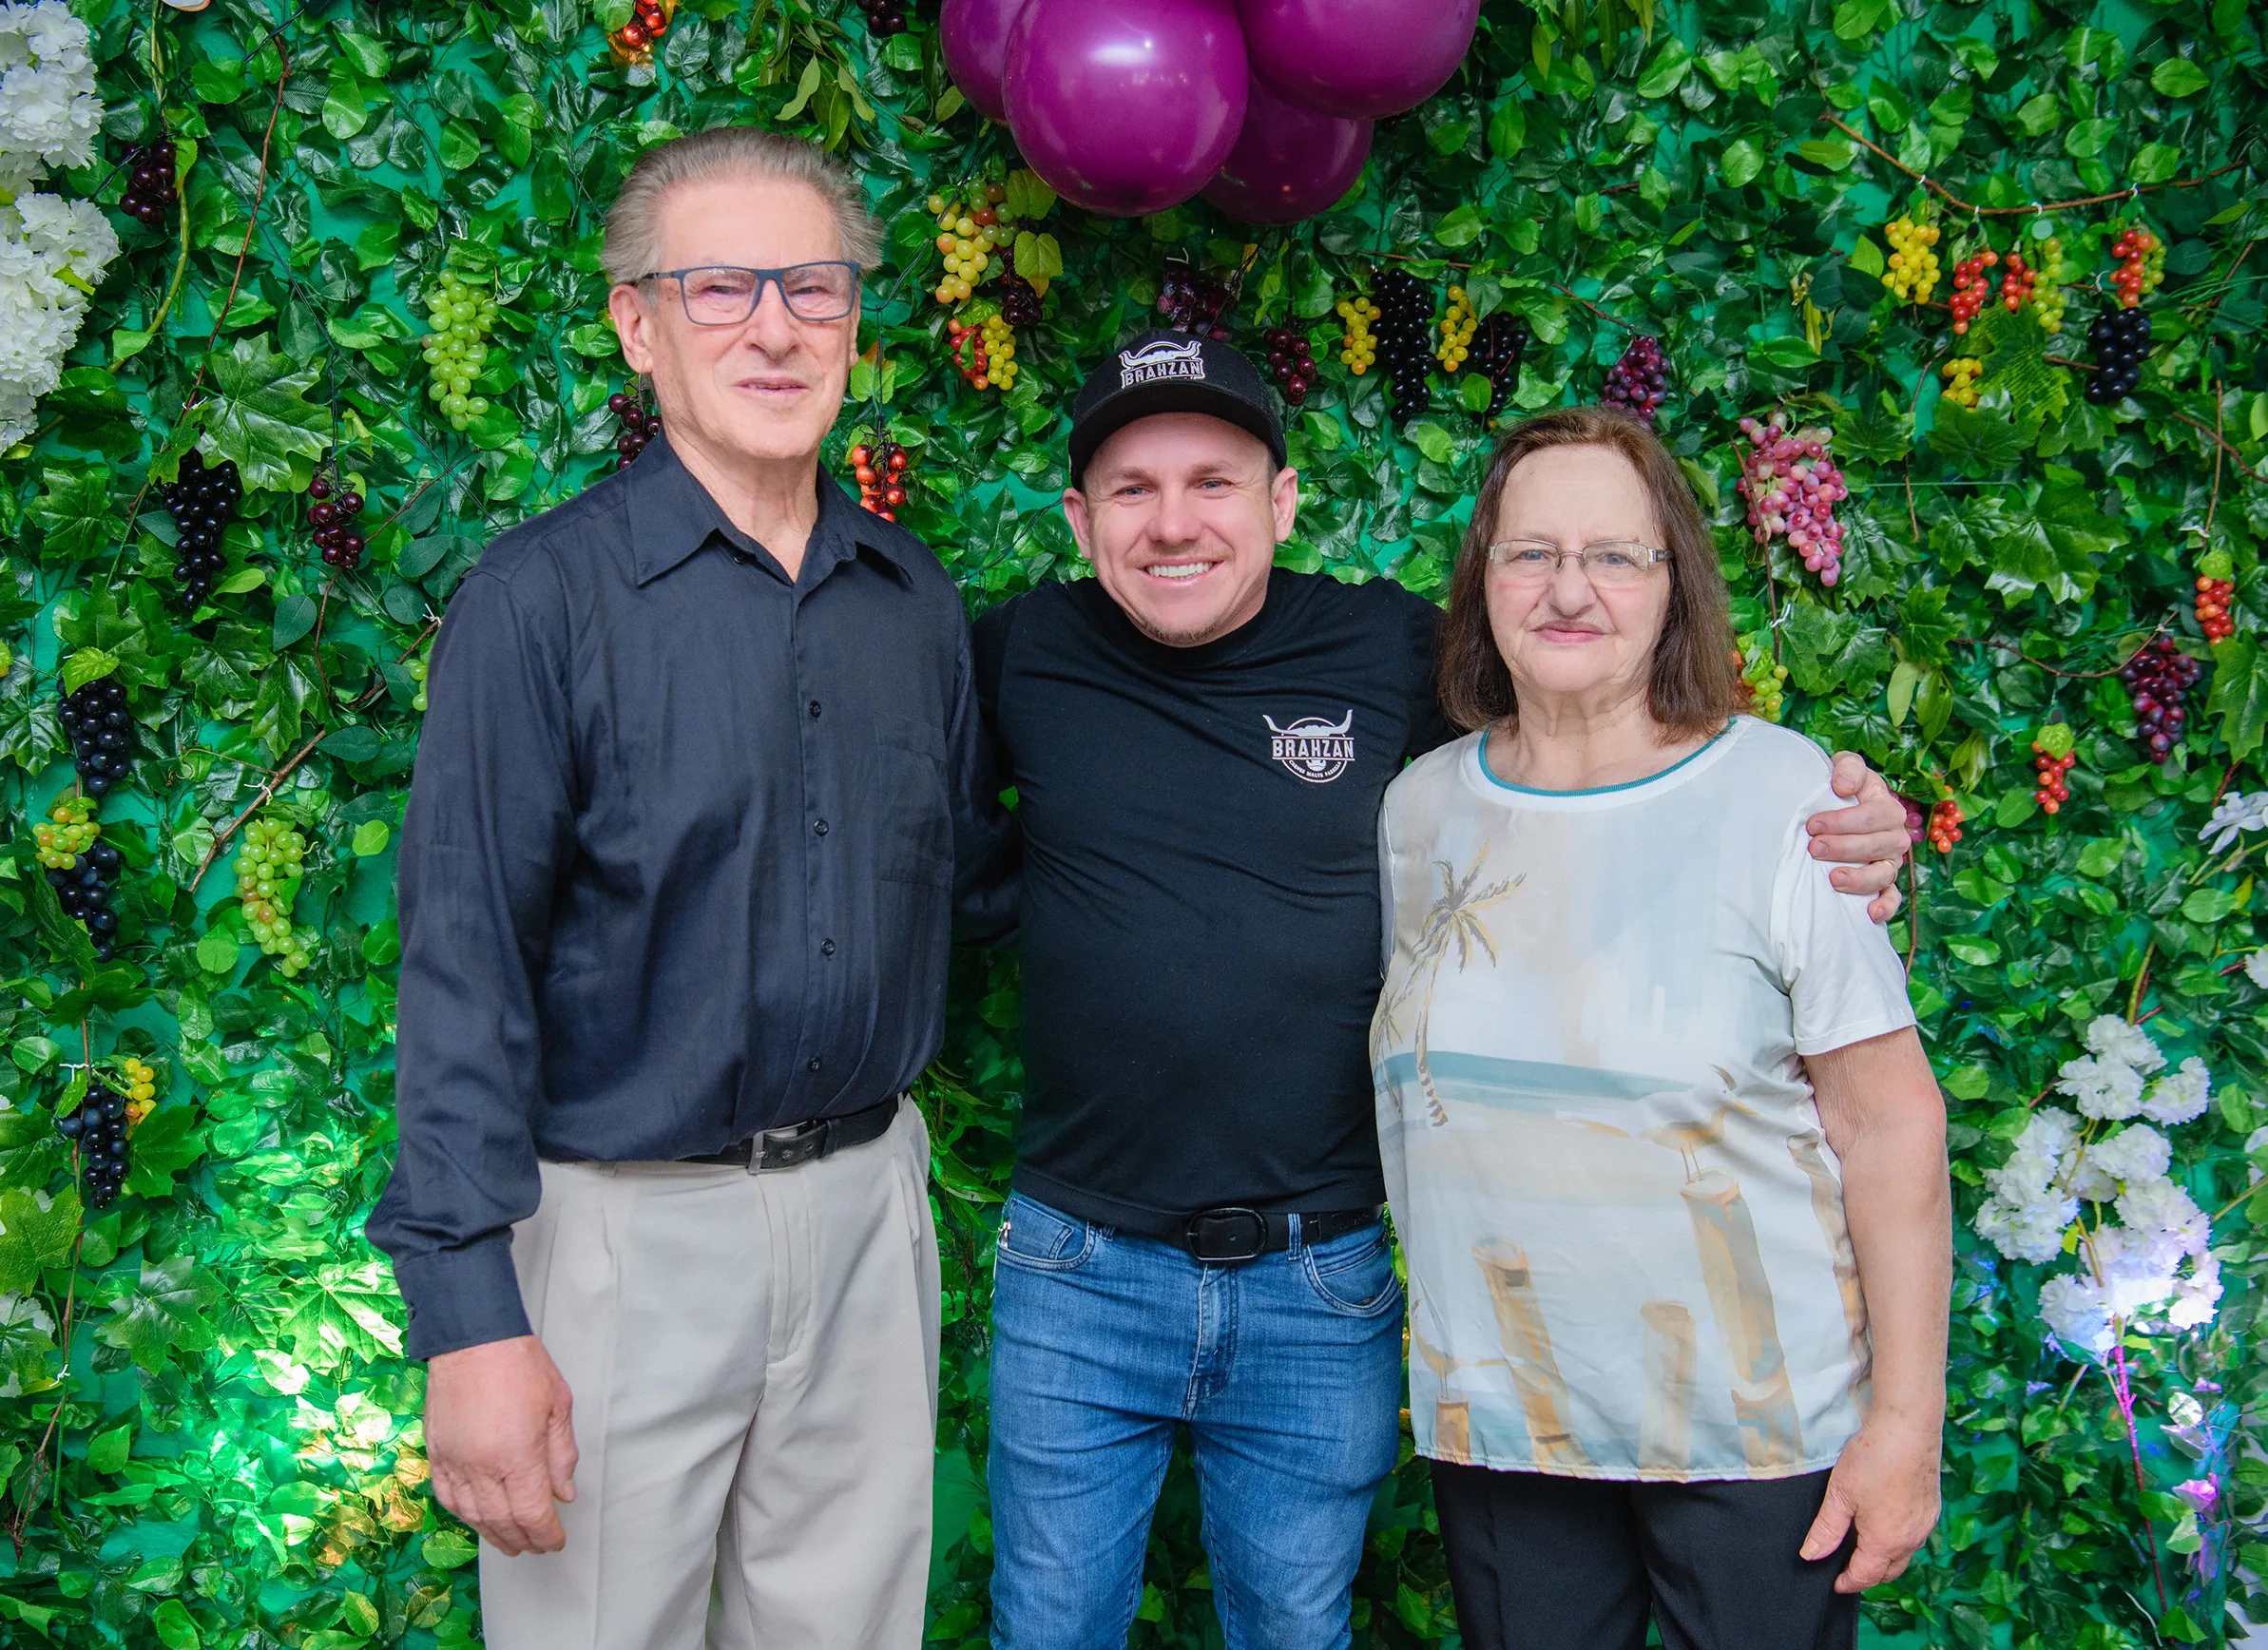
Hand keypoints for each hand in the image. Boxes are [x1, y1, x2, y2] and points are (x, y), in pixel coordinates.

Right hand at [425, 1334, 576, 1556]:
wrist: (472, 1339)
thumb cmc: (519, 1365)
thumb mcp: (558, 1405)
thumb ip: (561, 1455)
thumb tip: (563, 1493)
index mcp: (517, 1455)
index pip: (532, 1513)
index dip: (545, 1534)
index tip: (555, 1540)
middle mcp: (482, 1466)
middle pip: (502, 1522)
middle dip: (522, 1540)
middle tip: (536, 1546)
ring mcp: (454, 1462)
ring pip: (471, 1515)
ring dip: (492, 1534)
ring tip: (509, 1541)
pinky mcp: (435, 1453)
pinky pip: (446, 1496)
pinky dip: (463, 1514)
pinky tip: (476, 1518)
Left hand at [1800, 1420, 1941, 1592]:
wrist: (1909, 1429)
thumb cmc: (1873, 1459)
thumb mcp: (1840, 1494)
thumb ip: (1827, 1529)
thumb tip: (1811, 1556)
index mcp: (1886, 1542)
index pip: (1866, 1575)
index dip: (1847, 1582)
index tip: (1834, 1584)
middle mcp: (1911, 1540)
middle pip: (1888, 1571)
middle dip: (1867, 1575)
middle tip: (1845, 1569)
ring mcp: (1925, 1525)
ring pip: (1904, 1555)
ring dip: (1884, 1559)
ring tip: (1862, 1548)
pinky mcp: (1932, 1510)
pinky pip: (1914, 1538)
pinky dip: (1898, 1542)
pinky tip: (1884, 1526)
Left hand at [1807, 752, 1911, 922]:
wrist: (1836, 806)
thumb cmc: (1839, 787)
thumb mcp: (1845, 768)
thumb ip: (1848, 768)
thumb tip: (1843, 786)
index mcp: (1887, 807)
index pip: (1873, 816)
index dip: (1844, 821)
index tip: (1813, 824)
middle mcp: (1894, 836)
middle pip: (1876, 845)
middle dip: (1844, 848)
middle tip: (1814, 848)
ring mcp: (1890, 861)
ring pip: (1884, 873)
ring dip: (1860, 878)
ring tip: (1834, 879)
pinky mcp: (1884, 883)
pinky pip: (1892, 897)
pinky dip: (1885, 906)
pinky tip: (1870, 914)